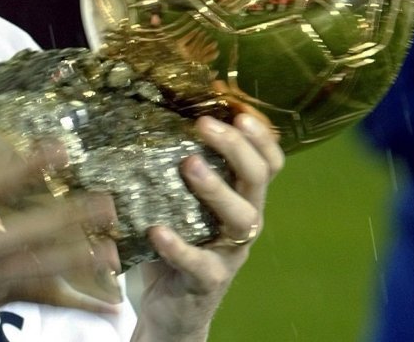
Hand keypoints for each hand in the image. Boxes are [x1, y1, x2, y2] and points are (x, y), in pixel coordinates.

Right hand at [0, 80, 119, 341]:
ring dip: (80, 260)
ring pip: (42, 269)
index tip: (62, 150)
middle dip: (71, 220)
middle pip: (32, 232)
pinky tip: (108, 309)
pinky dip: (76, 305)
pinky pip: (41, 301)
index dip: (30, 167)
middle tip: (108, 205)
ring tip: (115, 251)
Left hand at [133, 112, 284, 341]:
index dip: (259, 133)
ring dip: (216, 188)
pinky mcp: (207, 281)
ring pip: (241, 218)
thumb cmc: (173, 237)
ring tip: (188, 164)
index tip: (234, 105)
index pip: (266, 160)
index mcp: (240, 196)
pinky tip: (157, 229)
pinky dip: (180, 246)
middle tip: (205, 124)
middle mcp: (243, 221)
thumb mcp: (175, 197)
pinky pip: (201, 264)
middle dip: (235, 147)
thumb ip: (169, 162)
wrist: (170, 308)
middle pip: (256, 179)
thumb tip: (146, 107)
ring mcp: (229, 252)